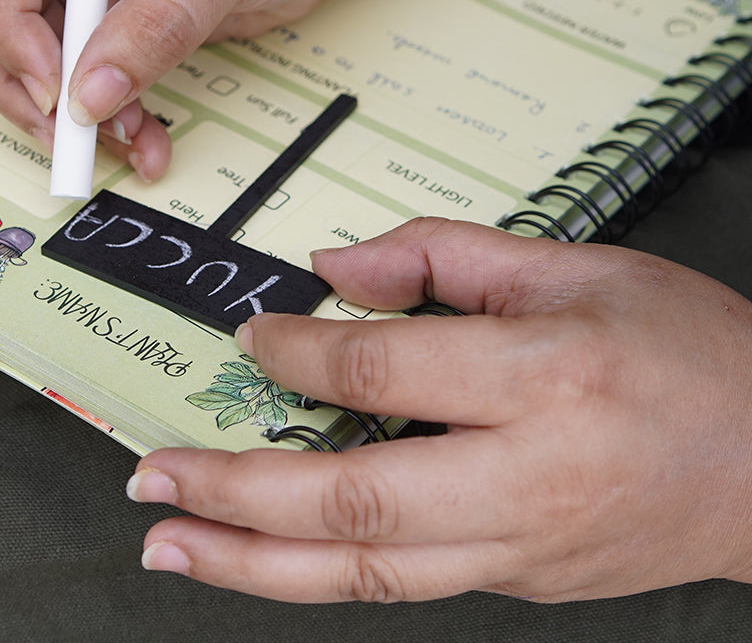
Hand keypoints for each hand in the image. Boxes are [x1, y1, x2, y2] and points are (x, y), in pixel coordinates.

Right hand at [0, 0, 383, 179]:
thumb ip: (157, 21)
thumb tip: (92, 92)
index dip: (6, 13)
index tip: (50, 80)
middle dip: (28, 74)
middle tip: (67, 132)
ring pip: (36, 45)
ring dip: (70, 105)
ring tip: (120, 141)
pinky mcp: (112, 6)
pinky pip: (87, 68)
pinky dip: (108, 110)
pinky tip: (144, 138)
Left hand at [126, 218, 751, 601]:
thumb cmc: (684, 348)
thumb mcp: (575, 264)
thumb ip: (442, 258)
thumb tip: (335, 269)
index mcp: (546, 376)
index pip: (385, 372)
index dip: (300, 352)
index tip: (250, 335)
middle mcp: (529, 475)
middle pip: (353, 499)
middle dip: (235, 493)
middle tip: (153, 474)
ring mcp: (522, 545)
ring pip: (365, 571)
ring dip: (253, 564)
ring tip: (170, 545)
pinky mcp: (520, 578)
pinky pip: (402, 580)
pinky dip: (320, 571)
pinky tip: (263, 557)